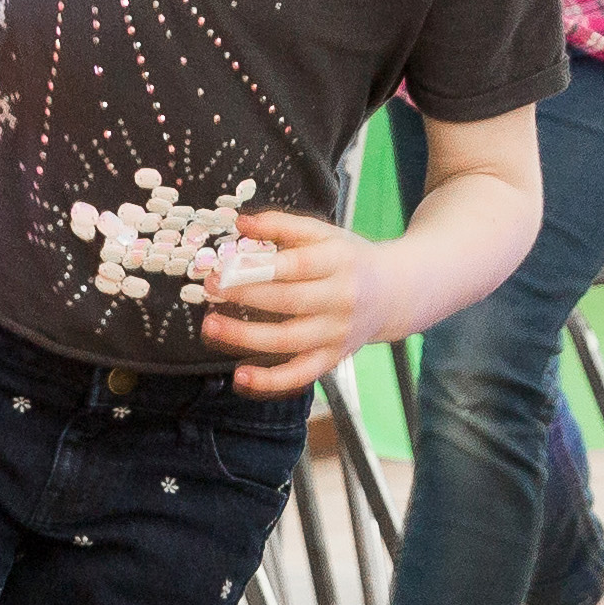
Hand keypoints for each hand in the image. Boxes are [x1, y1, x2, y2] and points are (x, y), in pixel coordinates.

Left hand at [211, 210, 394, 395]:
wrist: (394, 294)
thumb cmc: (350, 259)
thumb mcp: (323, 233)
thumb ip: (282, 225)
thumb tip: (242, 223)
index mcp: (338, 262)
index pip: (296, 265)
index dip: (257, 268)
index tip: (223, 266)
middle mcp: (341, 299)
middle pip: (288, 301)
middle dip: (244, 296)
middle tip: (209, 288)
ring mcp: (337, 332)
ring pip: (289, 341)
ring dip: (246, 336)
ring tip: (212, 326)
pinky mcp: (333, 358)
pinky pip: (300, 374)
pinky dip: (270, 381)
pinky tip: (241, 376)